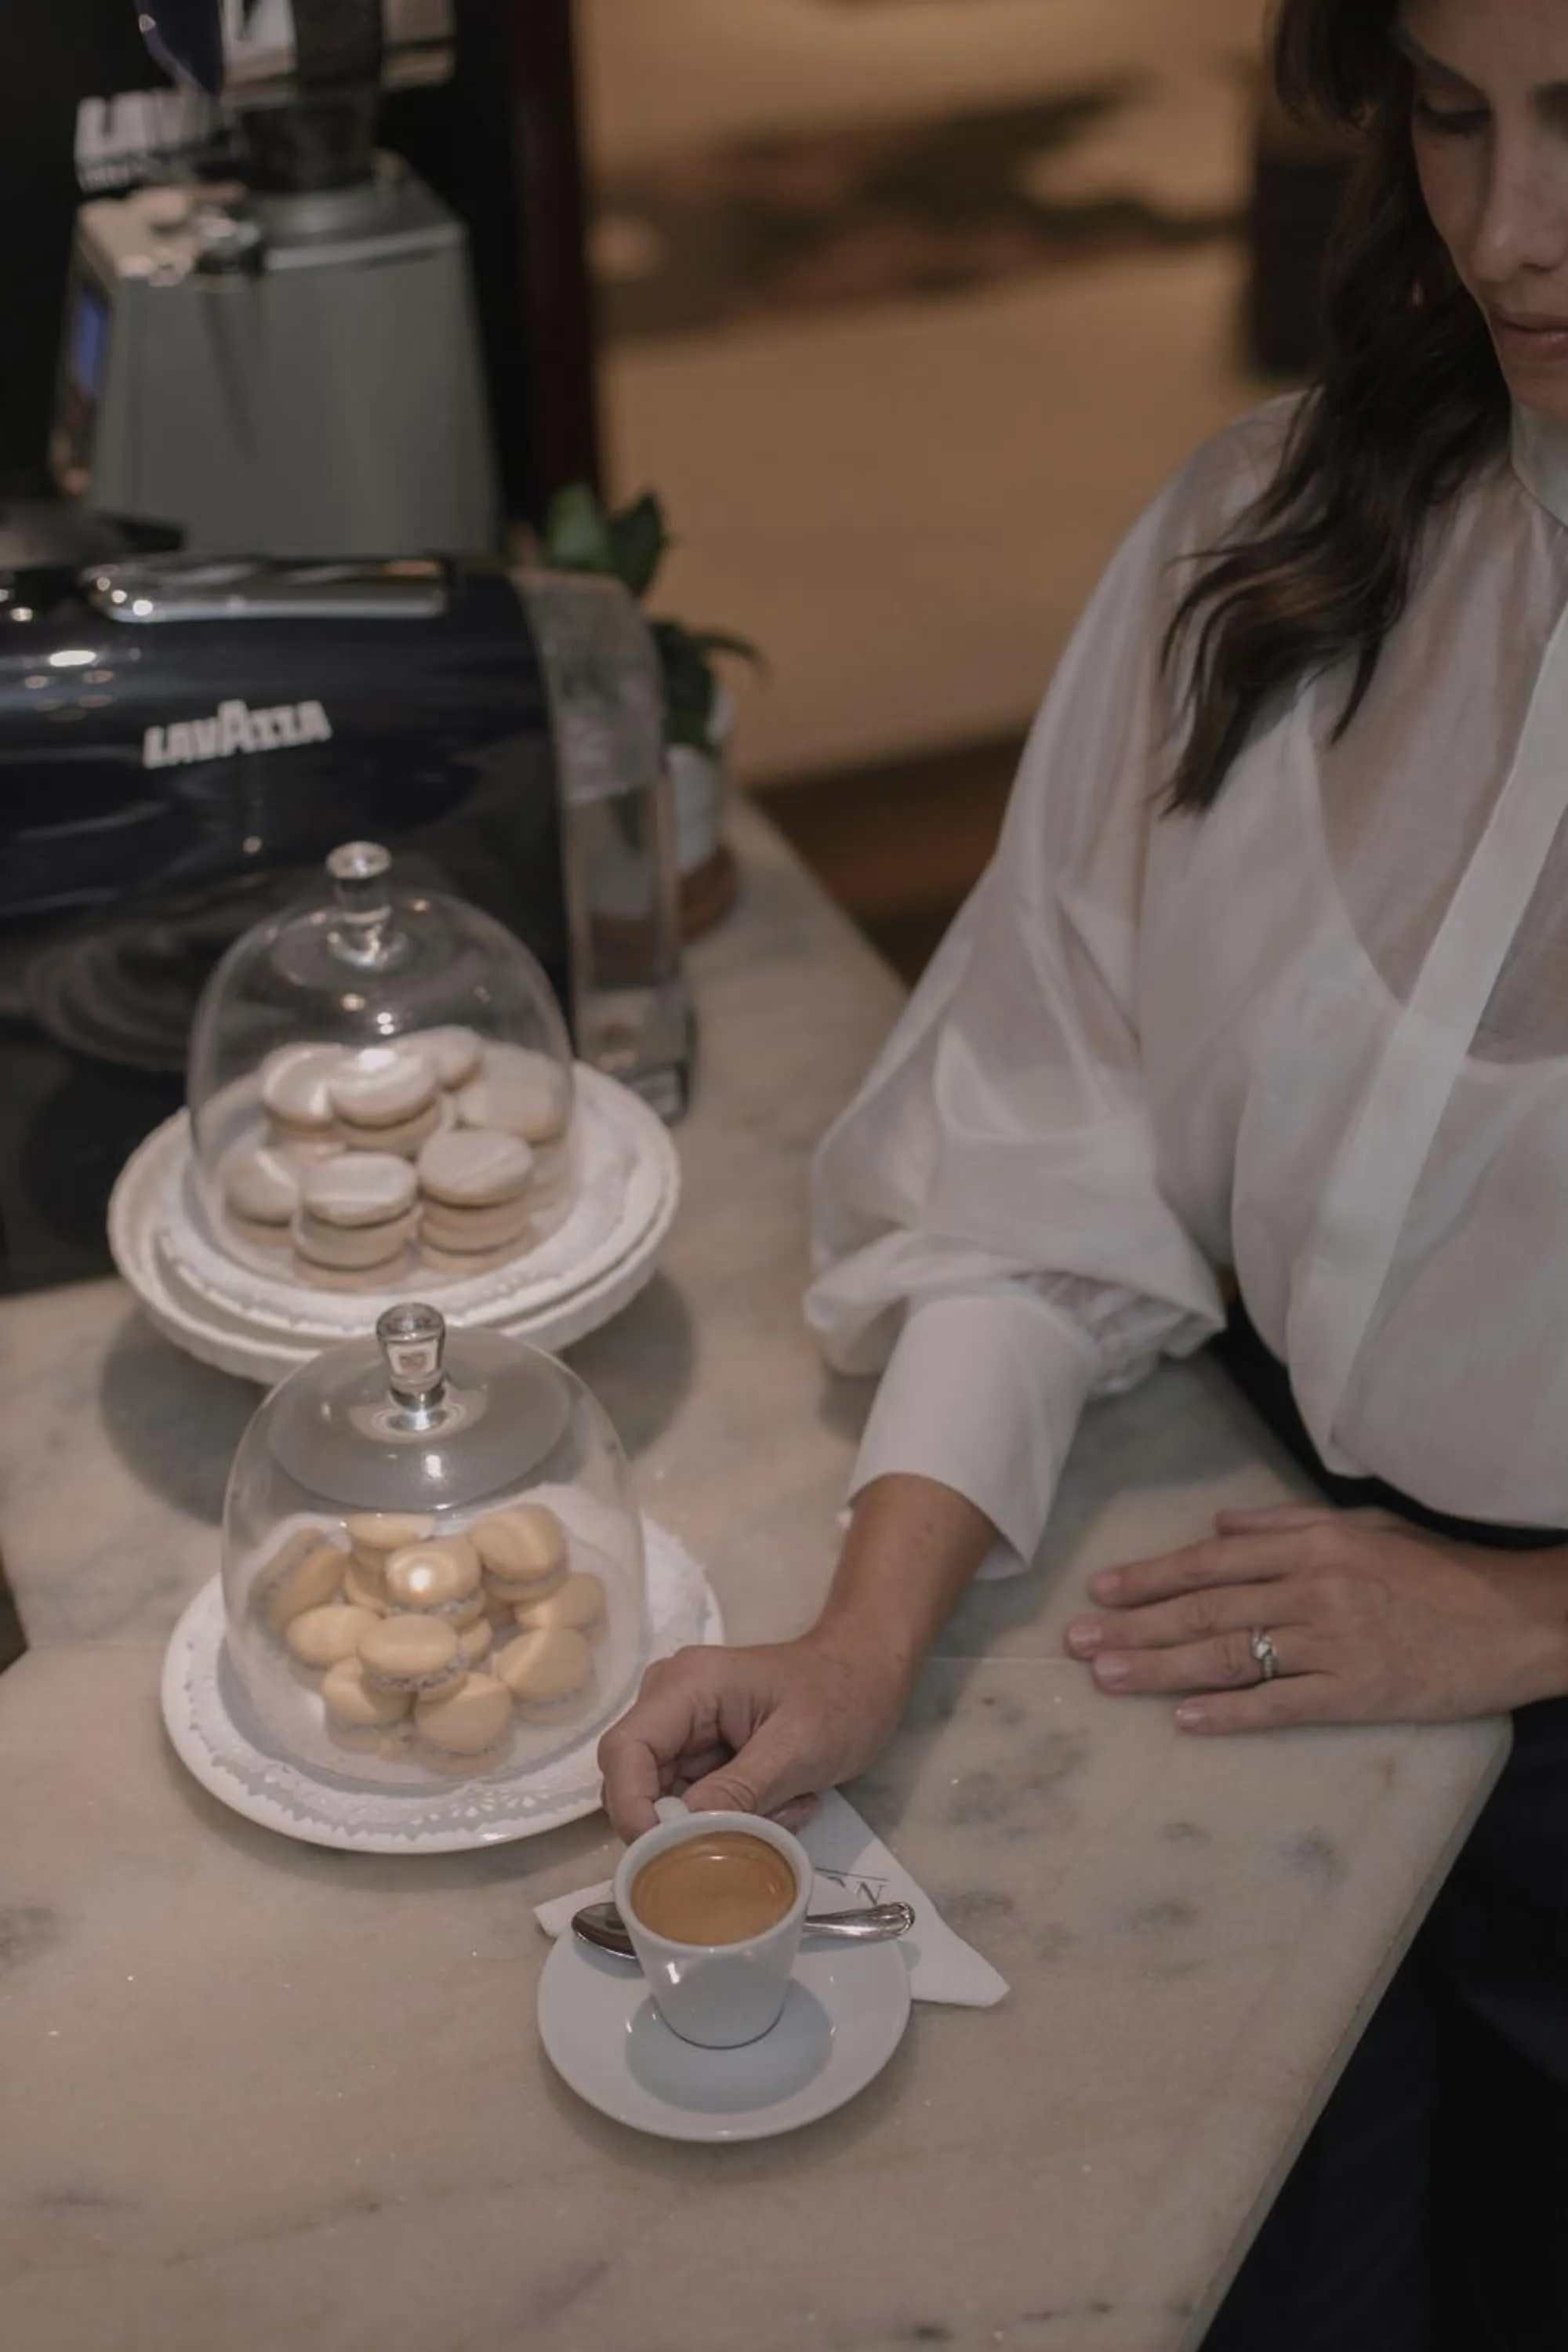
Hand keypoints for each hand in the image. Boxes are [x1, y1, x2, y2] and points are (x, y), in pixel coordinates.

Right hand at [597, 1630, 912, 1841]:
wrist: (867, 1674)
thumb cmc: (841, 1697)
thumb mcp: (799, 1748)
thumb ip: (740, 1790)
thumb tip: (680, 1834)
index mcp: (686, 1686)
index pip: (625, 1752)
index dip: (632, 1808)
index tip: (667, 1855)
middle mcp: (670, 1703)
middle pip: (641, 1784)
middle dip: (692, 1823)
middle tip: (761, 1828)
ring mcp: (684, 1728)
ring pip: (671, 1802)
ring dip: (724, 1821)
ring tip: (788, 1807)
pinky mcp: (701, 1751)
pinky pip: (697, 1802)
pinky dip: (737, 1815)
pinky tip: (787, 1801)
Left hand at [1063, 1503, 1567, 1733]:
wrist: (1517, 1619)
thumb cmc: (1438, 1570)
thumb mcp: (1363, 1526)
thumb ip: (1285, 1524)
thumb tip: (1219, 1526)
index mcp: (1311, 1545)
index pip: (1211, 1562)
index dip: (1150, 1578)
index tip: (1101, 1592)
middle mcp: (1313, 1588)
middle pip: (1206, 1608)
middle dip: (1134, 1626)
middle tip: (1078, 1642)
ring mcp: (1335, 1642)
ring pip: (1231, 1654)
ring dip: (1161, 1667)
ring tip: (1107, 1677)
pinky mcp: (1359, 1691)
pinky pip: (1282, 1704)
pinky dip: (1231, 1712)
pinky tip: (1185, 1720)